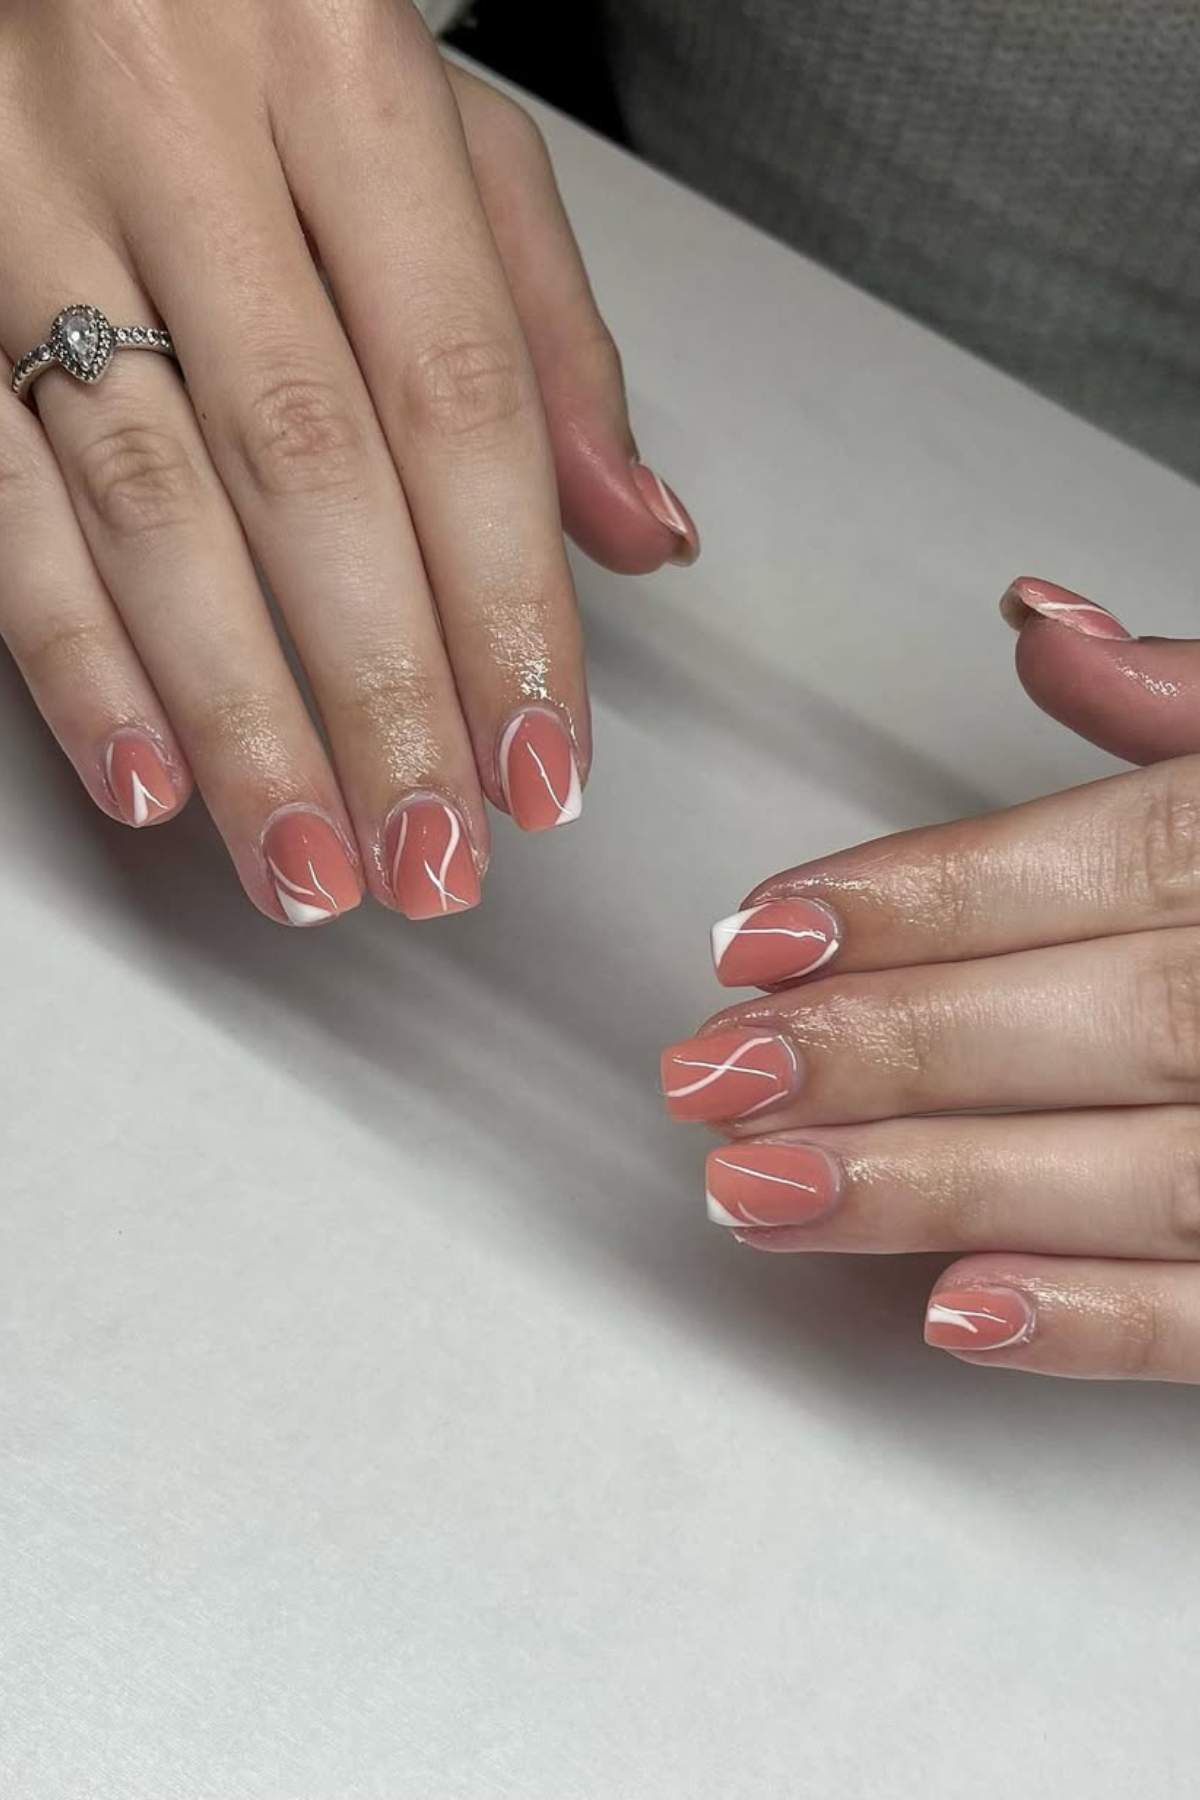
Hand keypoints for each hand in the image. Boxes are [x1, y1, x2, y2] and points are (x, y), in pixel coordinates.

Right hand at [0, 3, 696, 923]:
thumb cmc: (259, 18)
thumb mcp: (438, 127)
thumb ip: (544, 327)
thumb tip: (639, 533)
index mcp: (339, 71)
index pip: (458, 394)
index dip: (508, 604)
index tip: (541, 761)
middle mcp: (177, 128)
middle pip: (309, 468)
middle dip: (382, 693)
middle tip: (434, 854)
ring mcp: (25, 199)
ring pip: (149, 501)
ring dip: (239, 713)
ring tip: (312, 863)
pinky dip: (70, 652)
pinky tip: (148, 778)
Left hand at [663, 578, 1199, 1382]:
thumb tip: (1043, 623)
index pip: (1105, 855)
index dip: (921, 896)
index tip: (765, 929)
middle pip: (1103, 1015)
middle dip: (892, 1047)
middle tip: (716, 1073)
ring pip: (1152, 1169)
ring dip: (945, 1188)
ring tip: (766, 1194)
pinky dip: (1114, 1322)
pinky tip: (964, 1313)